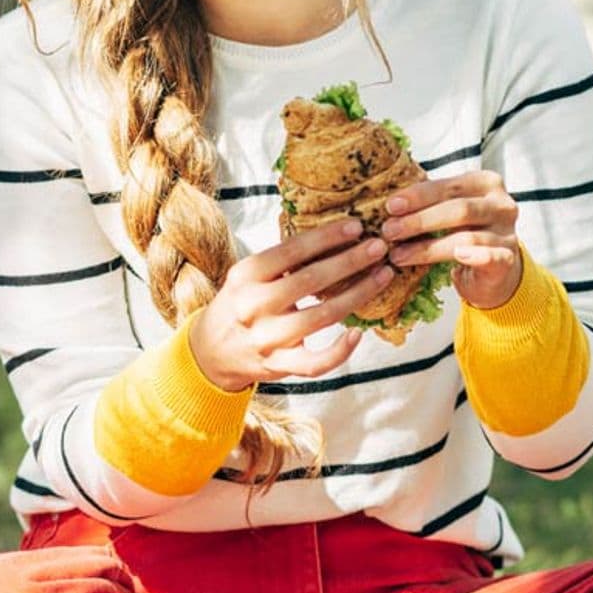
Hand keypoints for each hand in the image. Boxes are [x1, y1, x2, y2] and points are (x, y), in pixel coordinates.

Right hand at [188, 219, 395, 391]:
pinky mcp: (278, 366)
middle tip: (378, 247)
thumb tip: (333, 236)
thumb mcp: (247, 276)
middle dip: (350, 261)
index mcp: (246, 276)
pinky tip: (358, 334)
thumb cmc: (239, 305)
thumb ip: (280, 261)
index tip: (356, 226)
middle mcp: (254, 306)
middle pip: (310, 280)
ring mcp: (266, 338)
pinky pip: (315, 363)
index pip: (291, 250)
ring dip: (358, 295)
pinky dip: (339, 351)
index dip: (326, 237)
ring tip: (382, 276)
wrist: (210, 351)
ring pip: (320, 317)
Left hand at [379, 170, 523, 309]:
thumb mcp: (450, 211)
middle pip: (458, 209)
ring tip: (399, 255)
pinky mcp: (509, 259)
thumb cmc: (465, 232)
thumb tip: (390, 204)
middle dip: (419, 221)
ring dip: (428, 248)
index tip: (390, 206)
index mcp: (485, 183)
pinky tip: (457, 257)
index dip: (418, 196)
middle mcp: (501, 205)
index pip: (449, 186)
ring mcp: (508, 232)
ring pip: (466, 238)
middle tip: (390, 231)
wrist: (494, 269)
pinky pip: (492, 257)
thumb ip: (431, 202)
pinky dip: (474, 256)